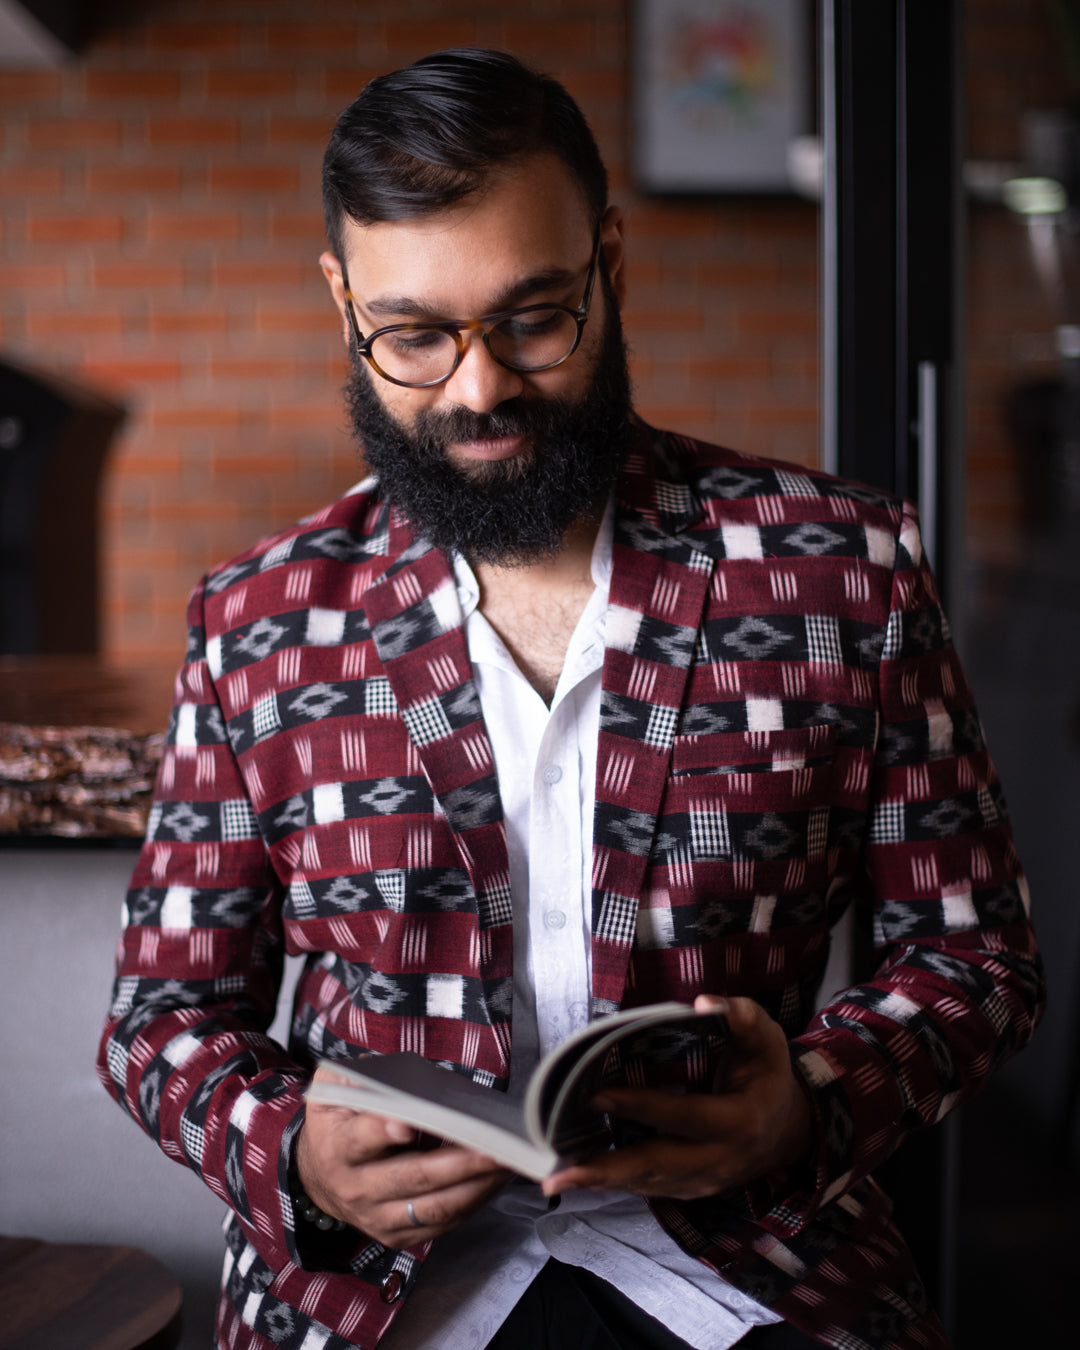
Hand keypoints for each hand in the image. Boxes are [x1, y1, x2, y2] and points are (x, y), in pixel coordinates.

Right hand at [298, 1066, 511, 1247]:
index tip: (407, 1122)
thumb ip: (358, 1077)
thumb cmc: (337, 1125)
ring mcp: (377, 1217)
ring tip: (506, 1164)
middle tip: (493, 1146)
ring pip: (434, 1207)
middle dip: (458, 1162)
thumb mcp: (333, 1090)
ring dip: (476, 1187)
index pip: (362, 1139)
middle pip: (413, 1177)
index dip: (384, 1131)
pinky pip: (441, 1224)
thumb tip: (395, 1075)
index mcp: (339, 1148)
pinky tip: (493, 1182)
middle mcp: (357, 1188)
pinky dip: (473, 1203)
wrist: (317, 1177)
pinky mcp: (397, 1234)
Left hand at [541, 995, 811, 1201]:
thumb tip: (703, 1002)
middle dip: (607, 1169)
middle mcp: (719, 1160)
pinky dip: (614, 1182)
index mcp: (738, 1122)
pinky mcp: (690, 1190)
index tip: (598, 1095)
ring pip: (648, 1183)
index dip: (641, 1107)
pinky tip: (579, 1175)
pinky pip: (649, 1187)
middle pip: (658, 1165)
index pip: (683, 1116)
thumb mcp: (767, 1041)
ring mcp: (704, 1181)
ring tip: (555, 1179)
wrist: (790, 1130)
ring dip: (600, 1181)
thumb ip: (741, 1017)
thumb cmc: (769, 1075)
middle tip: (558, 1172)